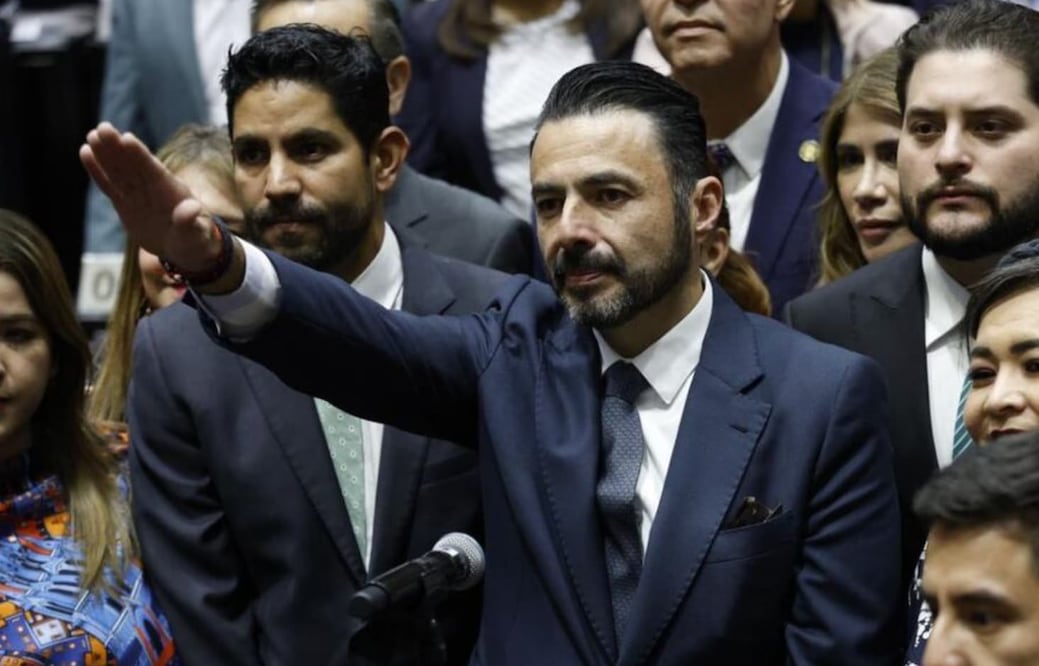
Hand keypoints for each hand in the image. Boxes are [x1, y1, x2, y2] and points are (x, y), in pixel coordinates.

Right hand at [79, 122, 221, 274]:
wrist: (185, 249)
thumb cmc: (196, 240)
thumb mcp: (197, 235)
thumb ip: (191, 221)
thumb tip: (191, 209)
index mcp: (172, 191)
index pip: (153, 170)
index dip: (141, 156)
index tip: (127, 138)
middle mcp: (152, 187)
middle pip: (133, 165)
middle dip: (119, 148)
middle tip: (103, 128)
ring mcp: (137, 193)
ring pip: (118, 170)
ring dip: (105, 153)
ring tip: (92, 135)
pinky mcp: (124, 202)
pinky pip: (109, 185)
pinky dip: (97, 171)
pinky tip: (86, 152)